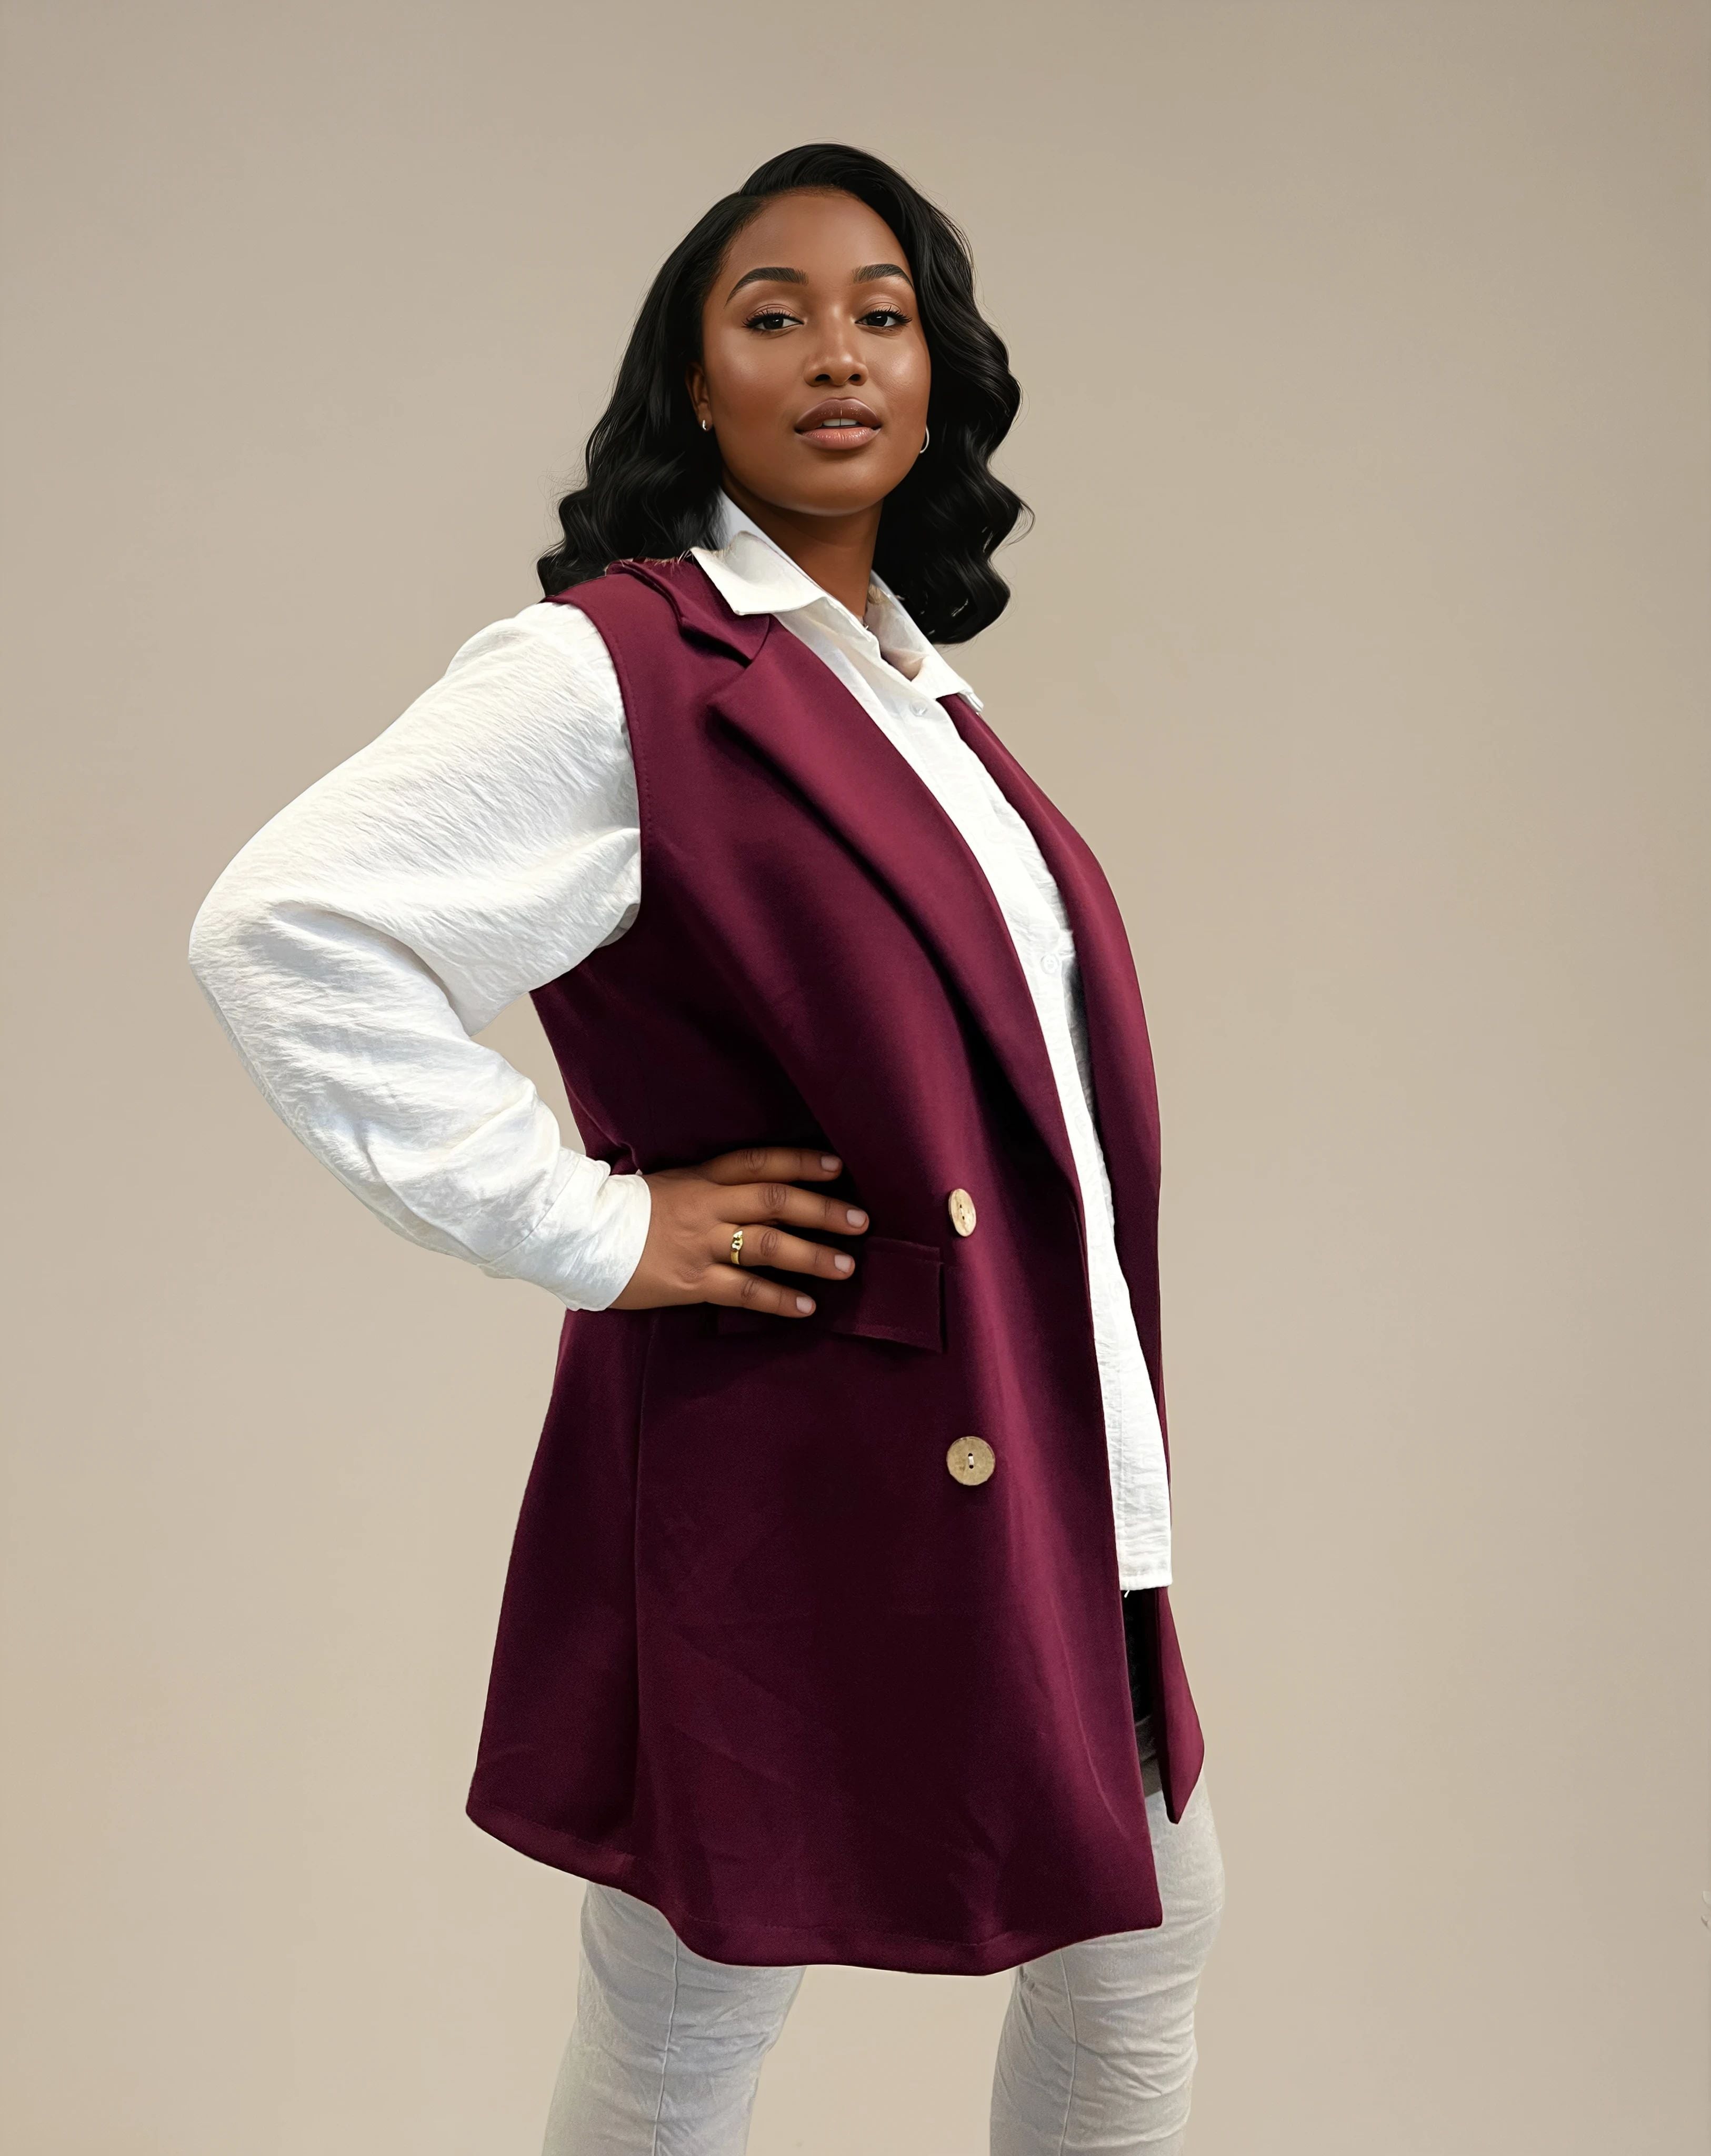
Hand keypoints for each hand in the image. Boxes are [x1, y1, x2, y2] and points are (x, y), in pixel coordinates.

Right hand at [609, 1146, 868, 1317]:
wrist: (575, 1234)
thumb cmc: (625, 1211)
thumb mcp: (670, 1182)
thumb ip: (710, 1183)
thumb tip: (758, 1187)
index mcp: (701, 1177)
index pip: (761, 1162)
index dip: (802, 1162)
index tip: (840, 1166)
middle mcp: (707, 1205)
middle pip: (776, 1201)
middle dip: (823, 1210)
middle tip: (862, 1221)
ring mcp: (699, 1243)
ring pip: (767, 1245)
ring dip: (812, 1255)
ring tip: (847, 1266)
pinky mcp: (689, 1281)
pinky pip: (743, 1290)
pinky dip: (778, 1298)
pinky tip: (806, 1306)